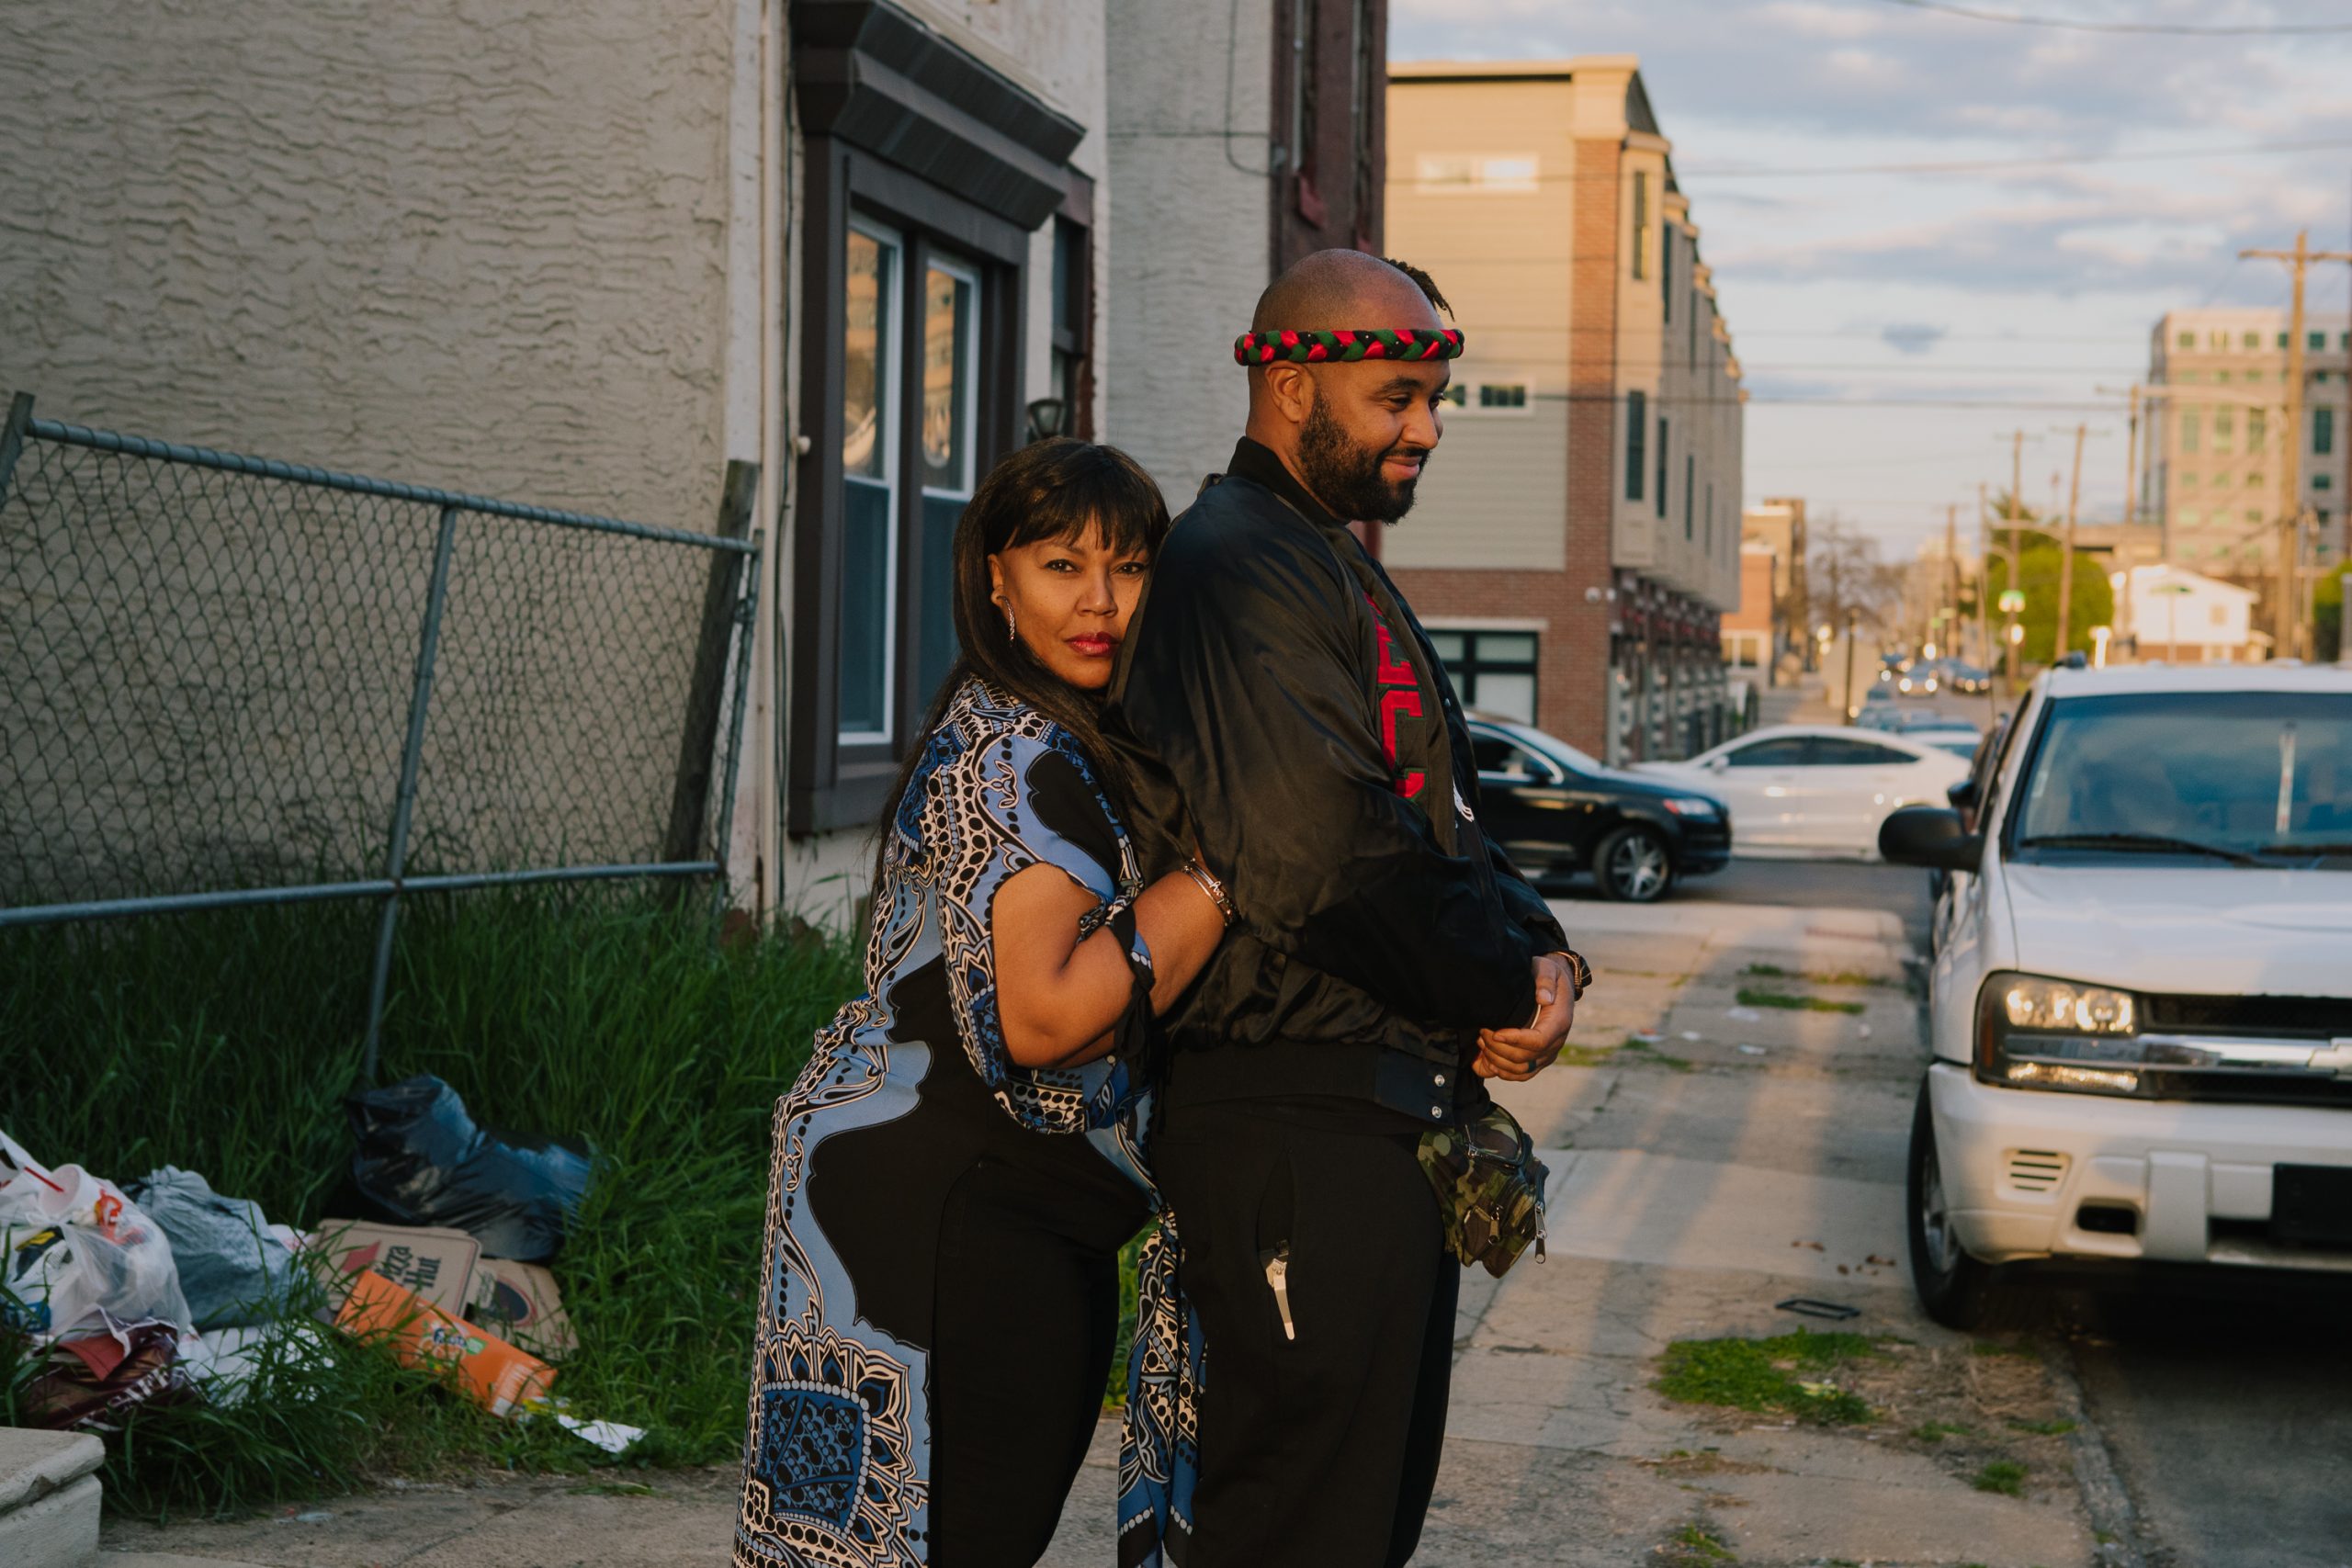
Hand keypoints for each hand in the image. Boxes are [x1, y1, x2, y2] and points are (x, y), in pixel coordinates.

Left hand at [1473, 953, 1576, 1080]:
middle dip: (1499, 1048)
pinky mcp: (1539, 1060)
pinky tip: (1486, 1060)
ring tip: (1481, 1042)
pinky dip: (1502, 1072)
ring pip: (1521, 1070)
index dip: (1515, 1040)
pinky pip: (1521, 1075)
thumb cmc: (1547, 975)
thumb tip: (1544, 998)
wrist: (1556, 986)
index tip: (1495, 1032)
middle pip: (1526, 1059)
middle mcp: (1556, 1043)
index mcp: (1559, 1022)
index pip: (1538, 1040)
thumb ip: (1545, 981)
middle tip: (1481, 1032)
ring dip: (1497, 1061)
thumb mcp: (1547, 969)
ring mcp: (1548, 1054)